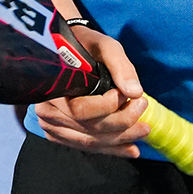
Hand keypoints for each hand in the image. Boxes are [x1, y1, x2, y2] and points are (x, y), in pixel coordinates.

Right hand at [32, 27, 154, 158]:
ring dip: (119, 141)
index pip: (81, 110)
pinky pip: (85, 145)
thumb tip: (135, 92)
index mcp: (53, 88)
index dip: (109, 107)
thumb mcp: (104, 45)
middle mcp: (47, 111)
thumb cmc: (85, 45)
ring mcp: (51, 125)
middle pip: (88, 130)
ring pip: (88, 141)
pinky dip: (109, 149)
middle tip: (145, 114)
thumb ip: (120, 66)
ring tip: (143, 133)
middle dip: (122, 126)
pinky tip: (130, 149)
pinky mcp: (59, 134)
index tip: (131, 97)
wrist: (65, 49)